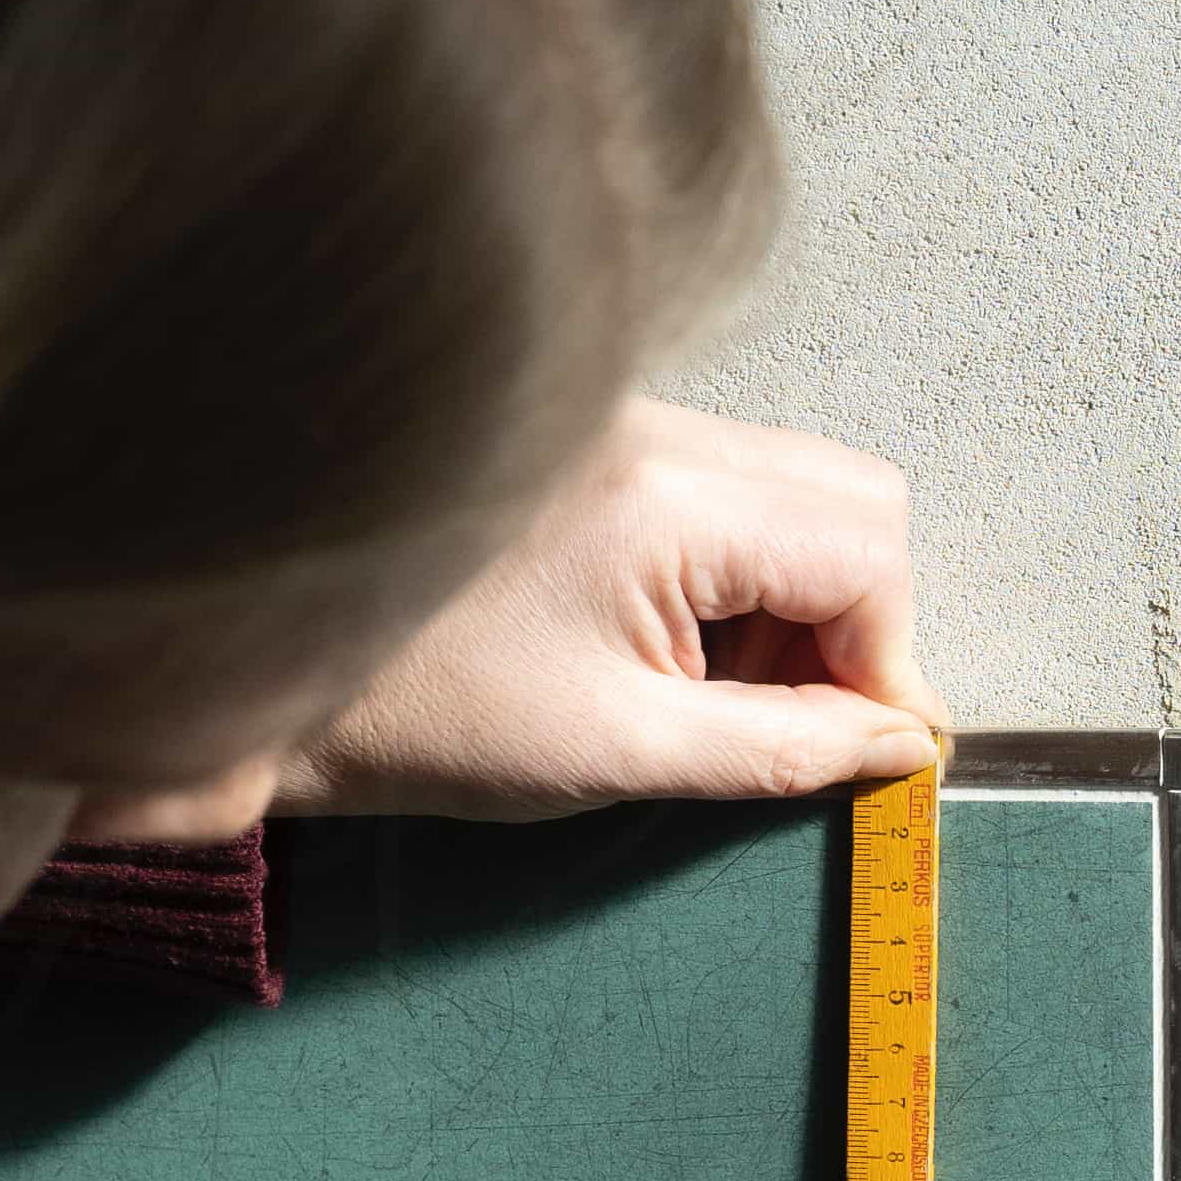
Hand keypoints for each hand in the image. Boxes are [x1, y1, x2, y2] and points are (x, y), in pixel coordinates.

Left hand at [268, 399, 938, 818]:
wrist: (280, 673)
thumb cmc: (423, 717)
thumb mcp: (625, 753)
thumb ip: (783, 748)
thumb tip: (900, 744)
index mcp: (665, 499)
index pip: (865, 550)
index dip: (889, 663)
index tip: (866, 749)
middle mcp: (655, 432)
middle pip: (850, 500)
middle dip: (854, 623)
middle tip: (799, 721)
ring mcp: (625, 426)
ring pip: (796, 493)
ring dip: (795, 602)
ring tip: (715, 691)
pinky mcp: (596, 445)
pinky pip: (728, 490)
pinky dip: (738, 573)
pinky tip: (672, 644)